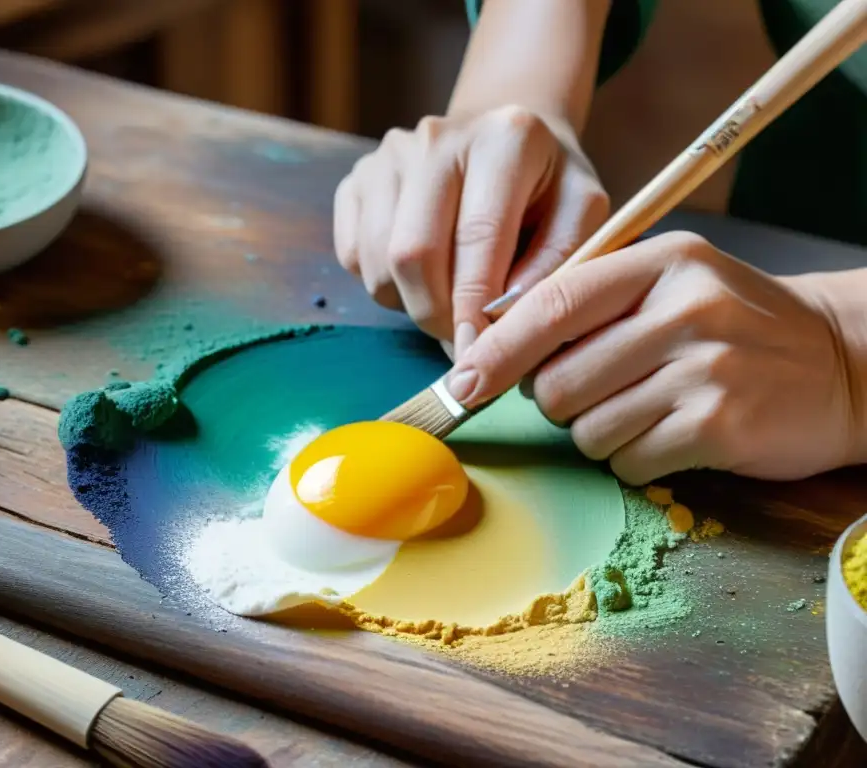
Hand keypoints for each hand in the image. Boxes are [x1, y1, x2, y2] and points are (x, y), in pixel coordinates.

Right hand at [333, 105, 608, 358]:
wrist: (504, 139)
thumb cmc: (548, 186)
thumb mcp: (580, 215)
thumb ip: (556, 263)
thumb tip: (502, 321)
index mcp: (503, 139)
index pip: (477, 236)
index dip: (474, 305)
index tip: (480, 352)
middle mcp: (436, 138)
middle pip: (412, 253)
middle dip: (435, 314)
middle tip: (462, 340)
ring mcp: (386, 157)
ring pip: (376, 262)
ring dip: (408, 303)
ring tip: (447, 301)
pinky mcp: (355, 180)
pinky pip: (353, 257)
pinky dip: (384, 285)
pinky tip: (419, 277)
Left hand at [443, 232, 864, 484]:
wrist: (842, 364)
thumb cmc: (732, 327)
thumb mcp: (670, 286)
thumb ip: (591, 304)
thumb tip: (493, 349)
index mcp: (661, 262)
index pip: (550, 304)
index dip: (494, 350)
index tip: (462, 383)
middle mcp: (684, 308)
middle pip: (557, 381)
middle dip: (558, 401)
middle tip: (596, 392)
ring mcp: (706, 368)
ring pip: (587, 428)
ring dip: (599, 433)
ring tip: (645, 410)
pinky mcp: (720, 425)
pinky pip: (627, 461)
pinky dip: (633, 459)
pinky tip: (670, 435)